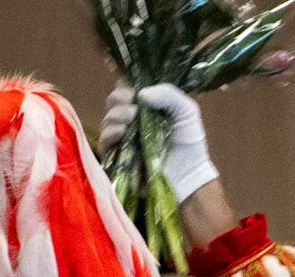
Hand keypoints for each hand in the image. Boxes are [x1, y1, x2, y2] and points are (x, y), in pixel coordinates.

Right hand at [100, 84, 217, 202]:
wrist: (188, 174)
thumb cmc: (189, 142)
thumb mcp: (186, 110)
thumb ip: (168, 93)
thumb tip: (140, 93)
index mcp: (145, 105)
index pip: (125, 87)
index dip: (126, 85)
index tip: (134, 89)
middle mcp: (130, 118)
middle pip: (113, 100)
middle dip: (121, 98)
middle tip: (134, 106)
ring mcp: (122, 136)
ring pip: (108, 118)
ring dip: (118, 114)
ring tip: (132, 118)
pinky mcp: (117, 154)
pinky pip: (105, 139)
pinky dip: (112, 132)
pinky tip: (123, 131)